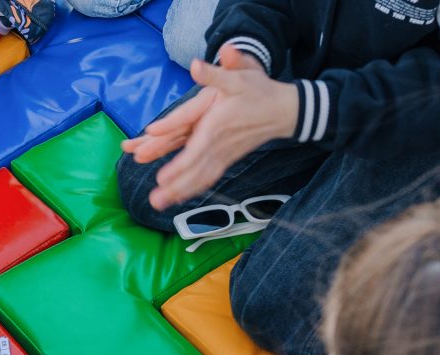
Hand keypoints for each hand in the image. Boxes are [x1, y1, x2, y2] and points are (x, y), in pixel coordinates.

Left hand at [120, 44, 298, 210]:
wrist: (284, 110)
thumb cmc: (259, 91)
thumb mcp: (238, 77)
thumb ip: (216, 73)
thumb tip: (195, 65)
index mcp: (217, 124)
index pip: (195, 144)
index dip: (178, 156)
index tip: (161, 170)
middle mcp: (218, 144)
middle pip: (194, 169)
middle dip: (174, 184)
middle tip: (154, 198)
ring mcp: (223, 155)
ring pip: (199, 178)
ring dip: (179, 192)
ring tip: (158, 203)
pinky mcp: (226, 160)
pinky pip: (207, 178)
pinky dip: (192, 189)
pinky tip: (177, 198)